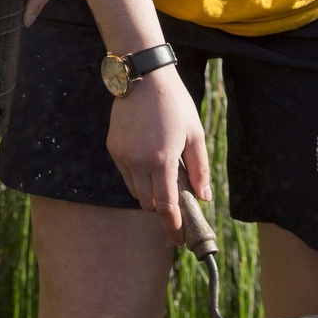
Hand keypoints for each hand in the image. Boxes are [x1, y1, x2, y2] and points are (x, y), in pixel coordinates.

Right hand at [107, 65, 211, 244]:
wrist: (144, 77)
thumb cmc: (175, 104)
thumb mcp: (195, 134)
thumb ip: (200, 168)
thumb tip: (203, 197)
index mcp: (162, 160)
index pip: (166, 206)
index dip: (173, 226)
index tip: (180, 240)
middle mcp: (139, 162)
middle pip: (148, 203)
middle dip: (162, 208)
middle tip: (175, 203)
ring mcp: (123, 155)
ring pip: (135, 190)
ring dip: (149, 192)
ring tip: (163, 176)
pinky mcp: (113, 147)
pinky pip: (125, 173)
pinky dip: (137, 176)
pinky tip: (148, 160)